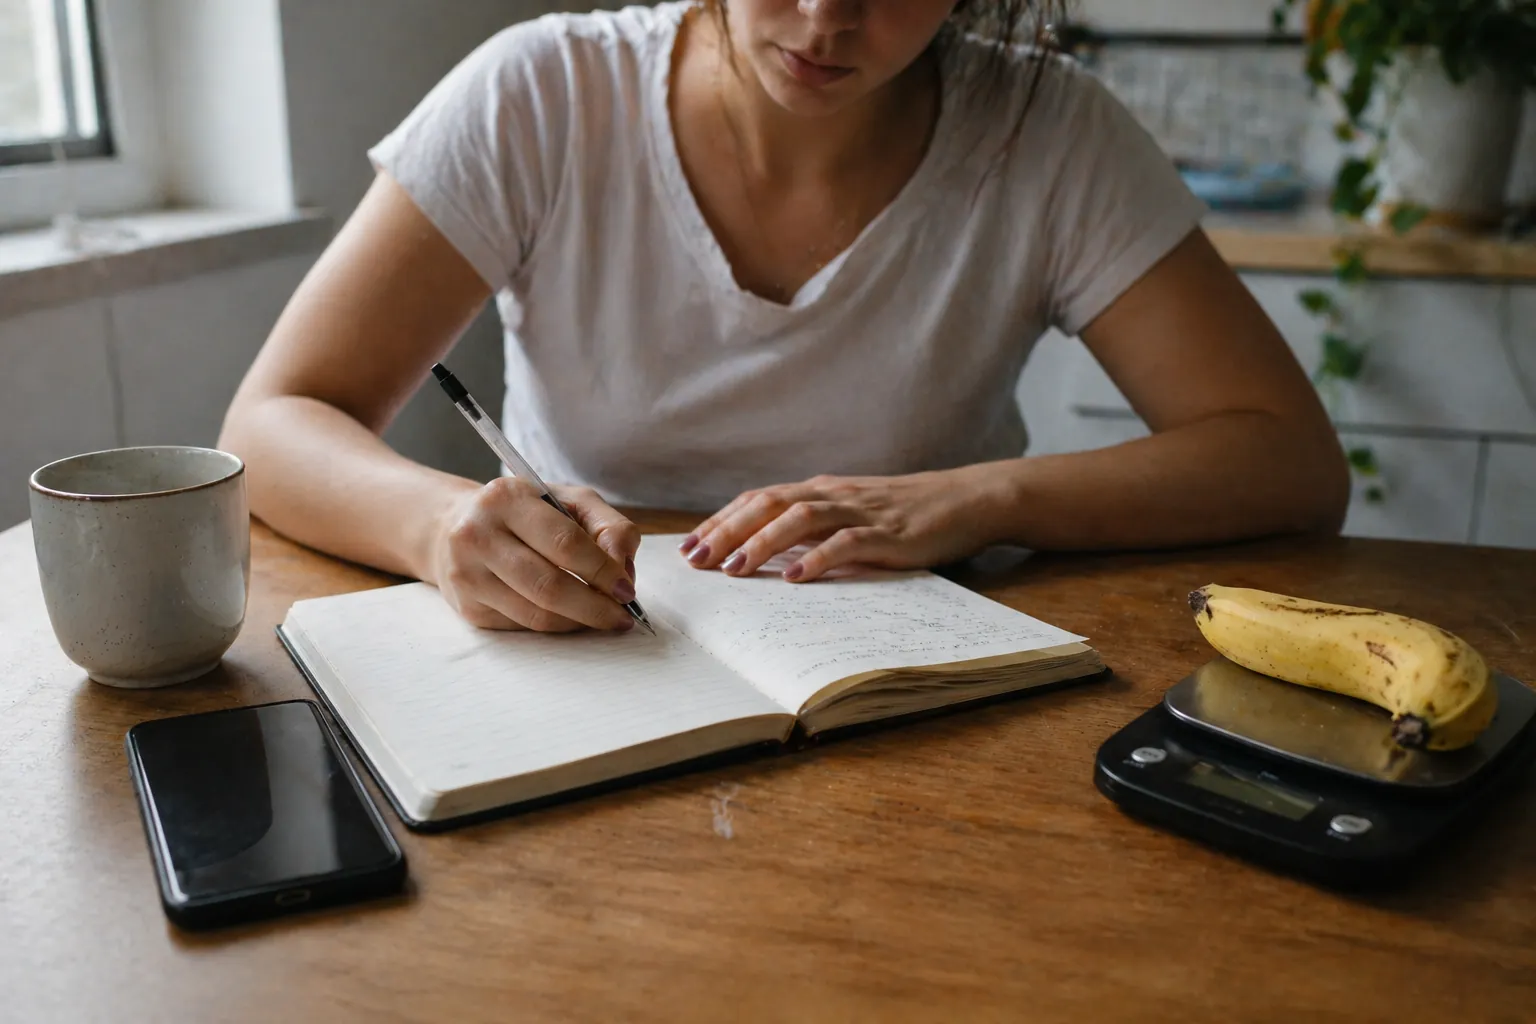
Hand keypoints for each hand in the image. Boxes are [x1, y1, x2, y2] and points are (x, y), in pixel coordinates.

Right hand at [428, 478, 640, 631]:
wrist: (453, 527)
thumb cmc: (525, 513)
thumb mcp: (569, 501)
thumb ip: (608, 526)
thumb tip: (624, 569)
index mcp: (507, 498)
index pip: (564, 542)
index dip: (602, 570)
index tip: (626, 589)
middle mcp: (478, 534)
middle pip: (549, 585)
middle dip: (595, 607)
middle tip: (622, 616)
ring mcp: (467, 575)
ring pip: (536, 614)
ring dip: (579, 622)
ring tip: (602, 617)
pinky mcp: (468, 608)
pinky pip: (523, 627)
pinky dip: (556, 626)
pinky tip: (570, 616)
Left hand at [678, 467, 1009, 582]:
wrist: (967, 499)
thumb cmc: (906, 513)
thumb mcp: (851, 514)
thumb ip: (813, 528)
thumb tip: (766, 553)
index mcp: (820, 490)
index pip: (759, 499)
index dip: (721, 520)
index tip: (688, 545)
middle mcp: (833, 495)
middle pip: (769, 504)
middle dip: (728, 530)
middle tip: (696, 559)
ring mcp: (860, 512)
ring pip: (800, 519)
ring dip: (762, 542)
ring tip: (733, 568)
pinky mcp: (888, 533)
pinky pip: (847, 543)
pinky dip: (818, 559)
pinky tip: (796, 577)